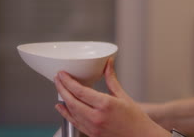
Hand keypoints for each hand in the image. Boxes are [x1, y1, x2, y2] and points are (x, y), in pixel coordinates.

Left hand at [54, 58, 169, 136]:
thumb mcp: (123, 96)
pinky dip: (66, 114)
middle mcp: (97, 117)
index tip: (62, 74)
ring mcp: (93, 127)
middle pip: (72, 101)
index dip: (68, 81)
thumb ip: (111, 79)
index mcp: (105, 105)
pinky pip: (74, 122)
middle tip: (57, 78)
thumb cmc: (135, 119)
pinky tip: (61, 107)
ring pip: (71, 112)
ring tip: (59, 88)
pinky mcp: (92, 134)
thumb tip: (108, 64)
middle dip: (62, 88)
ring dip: (63, 99)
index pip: (80, 91)